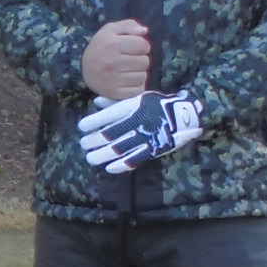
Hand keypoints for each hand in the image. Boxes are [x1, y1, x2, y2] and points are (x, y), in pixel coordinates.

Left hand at [78, 90, 203, 175]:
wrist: (184, 115)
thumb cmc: (156, 105)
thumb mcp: (137, 98)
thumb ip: (116, 102)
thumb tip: (96, 101)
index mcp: (133, 107)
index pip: (108, 115)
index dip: (93, 122)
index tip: (82, 127)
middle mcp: (137, 122)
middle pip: (110, 134)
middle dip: (93, 141)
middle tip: (84, 144)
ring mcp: (145, 137)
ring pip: (119, 149)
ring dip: (102, 155)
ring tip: (90, 158)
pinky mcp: (152, 150)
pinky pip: (135, 159)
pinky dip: (121, 165)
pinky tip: (109, 168)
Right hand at [81, 19, 151, 99]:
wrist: (82, 69)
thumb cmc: (101, 47)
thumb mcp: (110, 30)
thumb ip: (128, 25)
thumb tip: (145, 31)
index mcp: (112, 44)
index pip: (143, 45)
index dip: (142, 45)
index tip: (134, 48)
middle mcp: (112, 62)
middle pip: (145, 62)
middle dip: (140, 59)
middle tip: (130, 59)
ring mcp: (113, 79)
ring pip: (143, 76)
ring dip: (138, 72)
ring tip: (128, 70)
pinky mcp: (114, 93)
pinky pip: (138, 90)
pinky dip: (137, 86)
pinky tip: (128, 80)